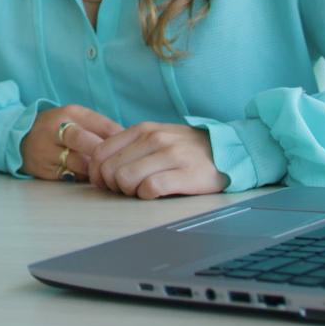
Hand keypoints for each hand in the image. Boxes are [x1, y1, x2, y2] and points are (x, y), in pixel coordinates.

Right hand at [20, 105, 123, 182]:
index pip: (104, 126)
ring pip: (82, 164)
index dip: (122, 141)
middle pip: (89, 143)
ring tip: (109, 173)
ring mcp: (48, 150)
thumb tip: (131, 142)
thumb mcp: (77, 118)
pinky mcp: (44, 170)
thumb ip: (101, 127)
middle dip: (107, 156)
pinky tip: (92, 178)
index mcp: (70, 113)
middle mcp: (57, 129)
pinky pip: (72, 177)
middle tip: (120, 165)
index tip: (132, 149)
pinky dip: (85, 179)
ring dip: (98, 170)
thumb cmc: (58, 128)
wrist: (19, 137)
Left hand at [87, 122, 226, 198]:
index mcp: (142, 129)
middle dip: (113, 186)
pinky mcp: (187, 174)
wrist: (228, 149)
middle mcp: (154, 138)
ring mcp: (171, 155)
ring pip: (127, 178)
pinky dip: (147, 195)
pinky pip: (152, 188)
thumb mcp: (155, 137)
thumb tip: (100, 169)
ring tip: (141, 192)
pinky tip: (155, 194)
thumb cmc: (185, 149)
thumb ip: (129, 147)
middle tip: (126, 190)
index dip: (96, 173)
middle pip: (110, 169)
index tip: (105, 184)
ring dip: (129, 192)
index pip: (100, 152)